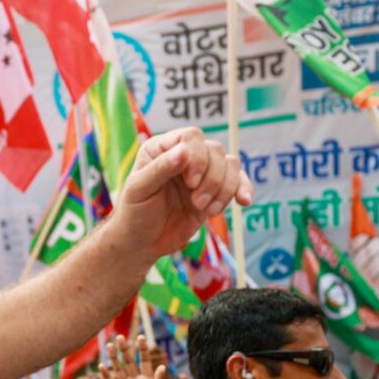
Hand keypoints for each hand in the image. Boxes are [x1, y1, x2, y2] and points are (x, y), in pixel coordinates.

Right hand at [99, 335, 169, 378]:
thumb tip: (162, 367)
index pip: (144, 360)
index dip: (142, 349)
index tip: (141, 337)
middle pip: (129, 362)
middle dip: (124, 350)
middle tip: (120, 337)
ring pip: (118, 370)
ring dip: (114, 358)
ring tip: (109, 345)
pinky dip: (106, 375)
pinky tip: (102, 366)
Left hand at [111, 127, 252, 260]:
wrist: (143, 241)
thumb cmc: (134, 213)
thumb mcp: (139, 189)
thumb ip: (160, 168)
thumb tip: (184, 150)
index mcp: (161, 149)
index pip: (191, 137)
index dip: (197, 157)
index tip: (190, 182)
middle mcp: (183, 156)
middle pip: (215, 151)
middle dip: (211, 179)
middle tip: (196, 202)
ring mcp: (200, 173)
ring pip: (230, 164)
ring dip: (224, 188)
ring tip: (206, 209)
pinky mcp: (213, 191)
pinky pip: (237, 181)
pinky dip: (243, 189)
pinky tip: (243, 202)